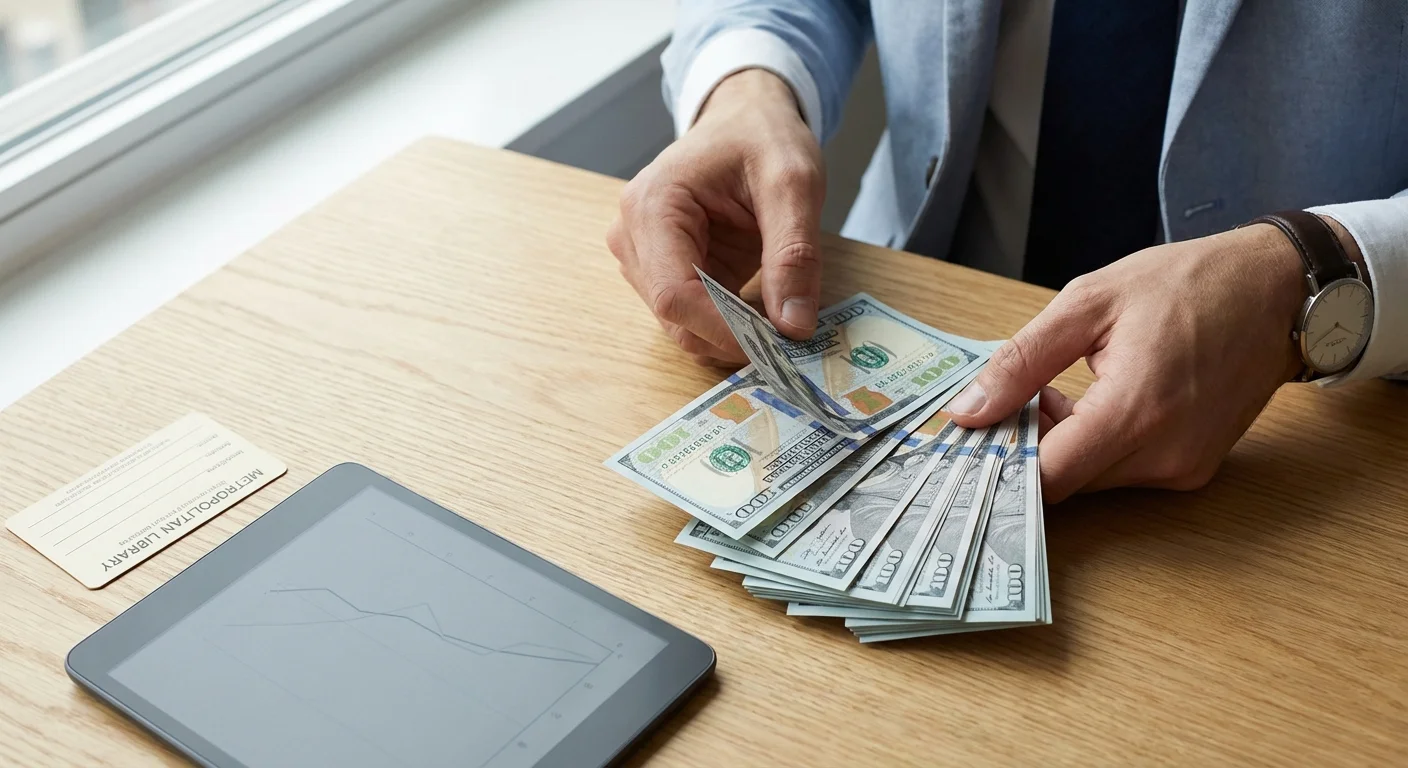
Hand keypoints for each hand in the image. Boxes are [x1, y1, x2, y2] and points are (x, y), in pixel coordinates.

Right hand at [607, 69, 824, 365]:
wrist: (744, 118)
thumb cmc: (761, 137)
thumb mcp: (794, 184)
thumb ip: (794, 254)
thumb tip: (794, 325)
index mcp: (652, 205)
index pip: (674, 294)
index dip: (723, 330)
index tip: (776, 345)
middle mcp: (632, 235)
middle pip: (674, 316)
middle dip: (732, 336)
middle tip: (790, 338)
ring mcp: (641, 257)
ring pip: (682, 324)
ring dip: (731, 333)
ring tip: (781, 316)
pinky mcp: (660, 271)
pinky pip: (692, 316)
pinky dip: (729, 324)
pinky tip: (762, 310)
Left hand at [946, 223, 1317, 501]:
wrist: (1279, 289)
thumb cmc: (1186, 284)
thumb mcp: (1088, 304)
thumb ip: (1020, 362)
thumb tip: (965, 411)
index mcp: (1135, 413)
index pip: (1045, 478)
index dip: (999, 463)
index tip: (968, 438)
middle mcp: (1164, 456)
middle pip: (1065, 481)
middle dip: (1027, 446)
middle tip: (1007, 399)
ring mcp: (1184, 468)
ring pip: (1091, 479)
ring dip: (1060, 444)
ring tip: (1054, 390)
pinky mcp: (1194, 468)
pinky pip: (1123, 472)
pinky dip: (1096, 445)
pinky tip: (1094, 401)